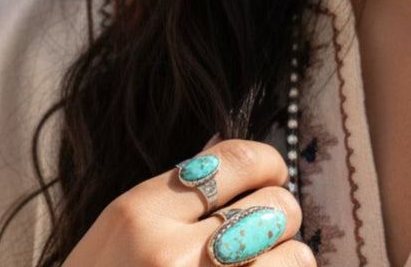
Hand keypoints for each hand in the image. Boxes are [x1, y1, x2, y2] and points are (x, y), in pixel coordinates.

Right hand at [63, 139, 313, 266]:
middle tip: (263, 231)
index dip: (267, 163)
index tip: (271, 174)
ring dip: (286, 259)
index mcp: (137, 215)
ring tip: (260, 265)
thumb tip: (226, 155)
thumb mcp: (115, 239)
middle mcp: (170, 254)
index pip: (237, 159)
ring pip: (294, 254)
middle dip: (278, 215)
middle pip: (275, 205)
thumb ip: (172, 198)